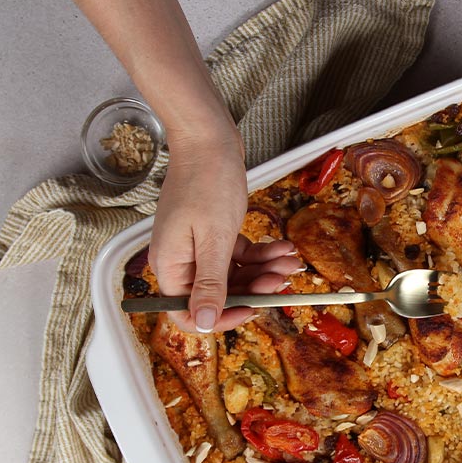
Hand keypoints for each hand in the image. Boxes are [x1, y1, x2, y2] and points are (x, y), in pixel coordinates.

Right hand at [149, 132, 300, 332]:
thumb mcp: (213, 238)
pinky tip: (283, 248)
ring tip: (290, 262)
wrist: (209, 140)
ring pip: (234, 276)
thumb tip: (204, 322)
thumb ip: (209, 284)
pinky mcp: (213, 234)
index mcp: (171, 267)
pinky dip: (262, 254)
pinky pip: (239, 256)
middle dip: (253, 290)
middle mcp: (181, 261)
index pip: (188, 314)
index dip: (220, 318)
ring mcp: (197, 247)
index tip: (251, 310)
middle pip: (217, 295)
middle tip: (282, 281)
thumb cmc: (206, 181)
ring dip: (264, 271)